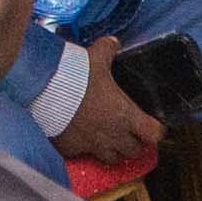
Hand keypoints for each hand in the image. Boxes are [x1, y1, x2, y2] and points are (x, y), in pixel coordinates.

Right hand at [53, 40, 165, 169]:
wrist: (46, 91)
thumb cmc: (77, 76)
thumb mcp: (96, 57)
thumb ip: (108, 49)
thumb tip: (113, 42)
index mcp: (125, 114)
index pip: (153, 134)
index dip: (155, 130)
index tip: (151, 125)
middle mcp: (113, 134)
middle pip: (134, 150)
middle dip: (134, 142)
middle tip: (129, 132)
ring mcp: (93, 145)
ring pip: (113, 158)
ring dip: (115, 150)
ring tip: (110, 139)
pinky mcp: (73, 150)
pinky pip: (86, 155)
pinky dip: (87, 150)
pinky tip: (83, 139)